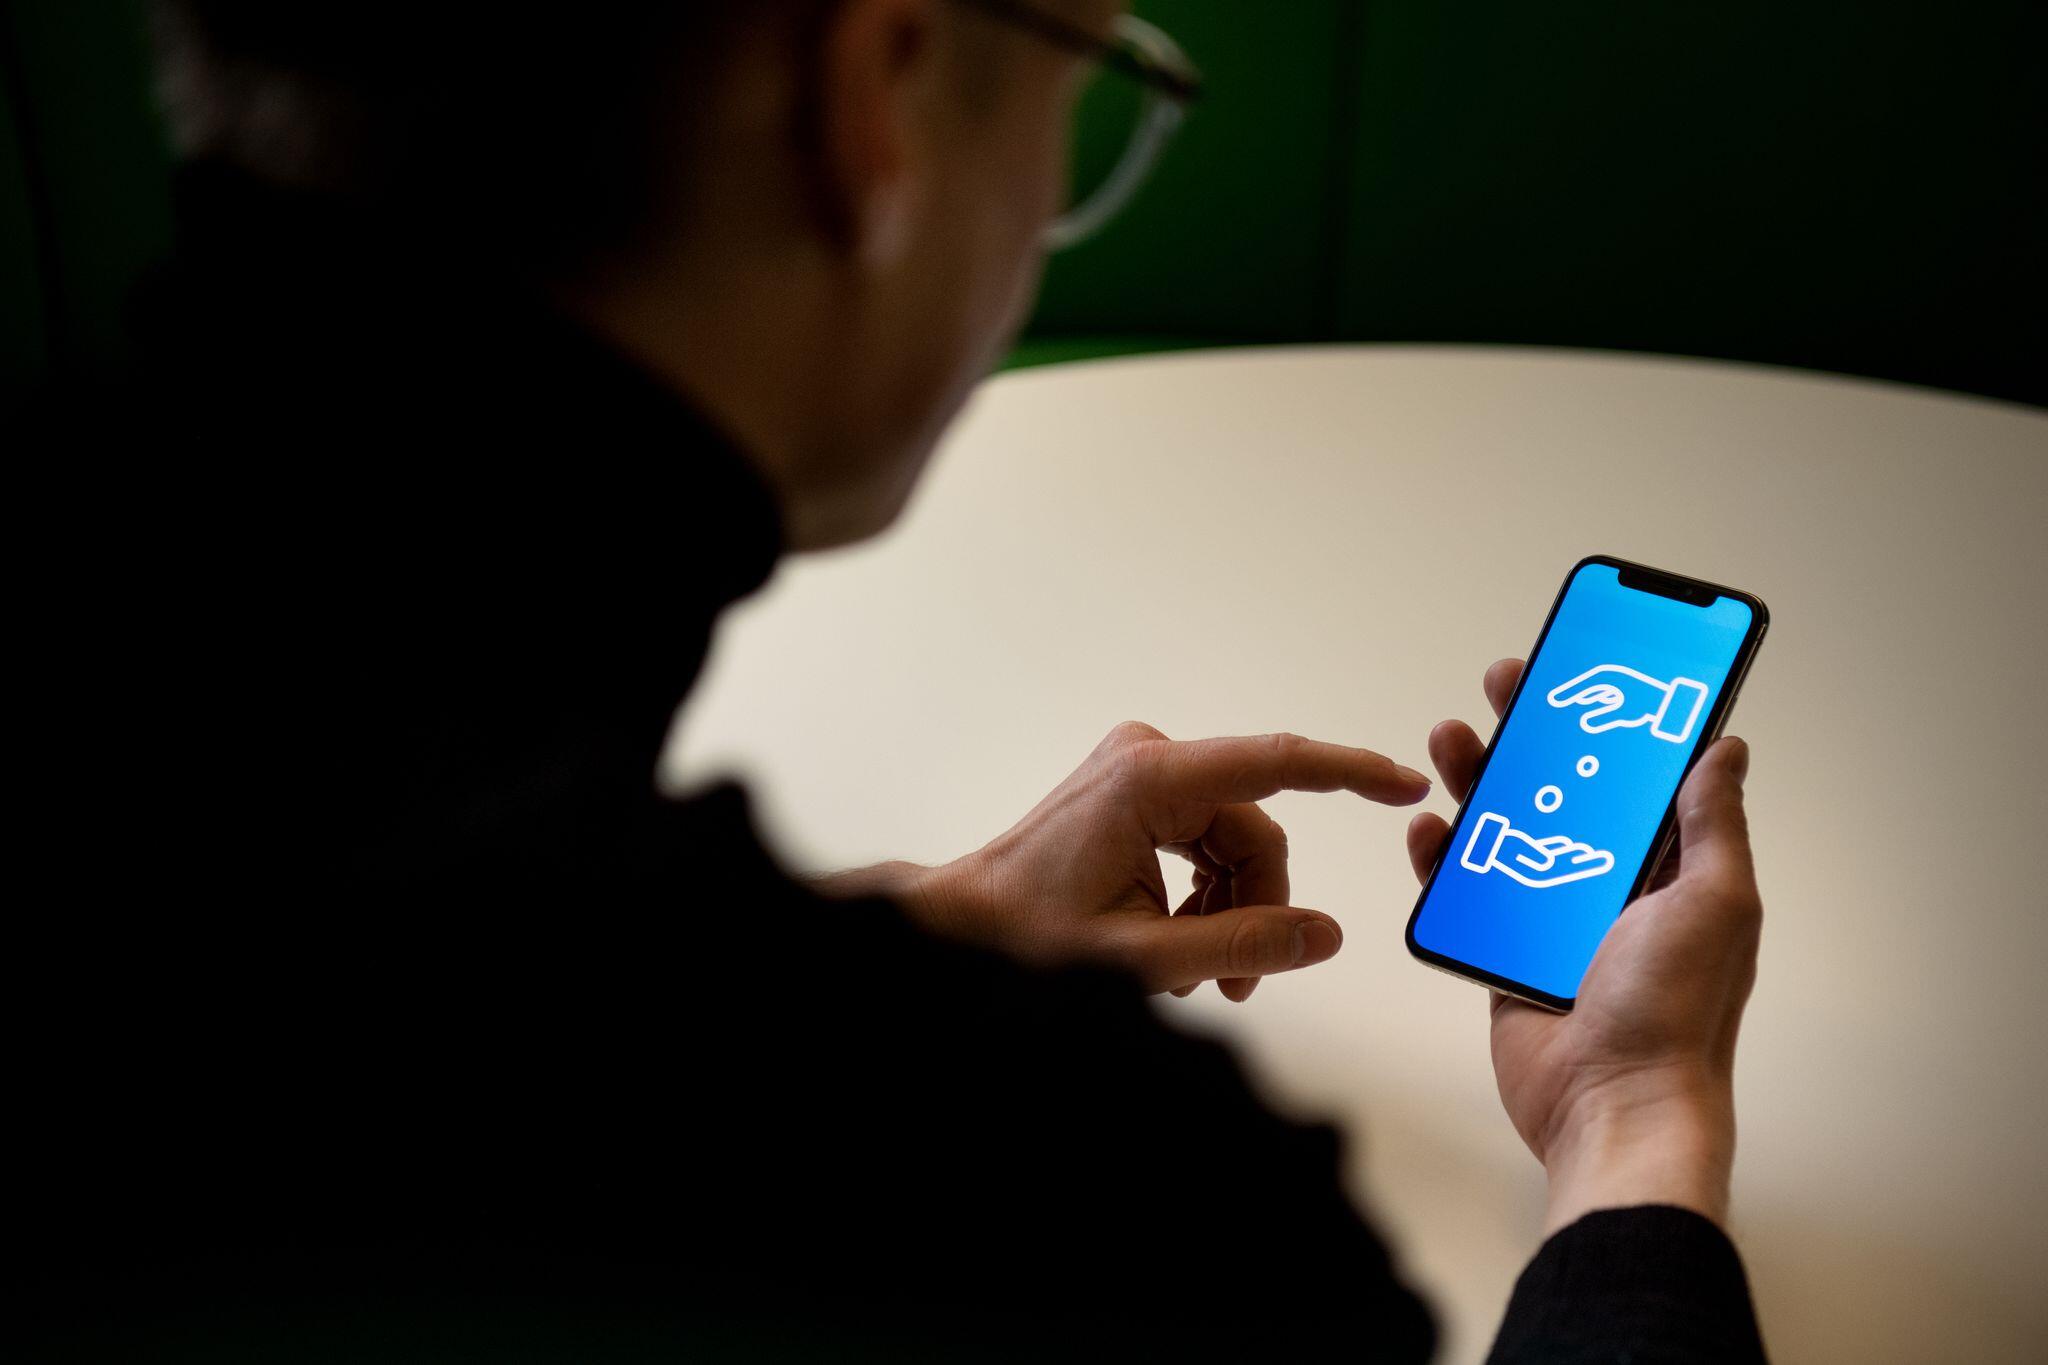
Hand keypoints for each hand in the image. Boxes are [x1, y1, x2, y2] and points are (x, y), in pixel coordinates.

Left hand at [892, 722, 1430, 1000]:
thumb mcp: (1144, 958)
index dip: (1351, 774)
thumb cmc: (1028, 936)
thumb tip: (1328, 934)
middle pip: (1256, 832)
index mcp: (1150, 778)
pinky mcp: (1135, 793)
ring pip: (1235, 845)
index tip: (1407, 786)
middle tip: (1237, 983)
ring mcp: (1141, 772)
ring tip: (1199, 974)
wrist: (963, 924)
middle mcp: (1150, 758)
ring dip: (1230, 910)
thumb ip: (1243, 944)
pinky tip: (1178, 943)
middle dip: (1258, 907)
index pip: (1277, 763)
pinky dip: (1206, 896)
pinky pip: (1205, 843)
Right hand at [1409, 660, 1761, 1231]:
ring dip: (1478, 779)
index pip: (1633, 774)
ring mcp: (1550, 921)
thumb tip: (1724, 747)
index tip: (1581, 668)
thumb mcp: (1715, 902)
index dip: (1606, 719)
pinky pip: (1463, 894)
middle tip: (1504, 682)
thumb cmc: (1675, 1013)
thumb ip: (1710, 823)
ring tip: (1451, 734)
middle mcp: (1608, 887)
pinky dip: (1442, 857)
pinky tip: (1429, 825)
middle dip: (1530, 732)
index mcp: (1667, 870)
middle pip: (1560, 788)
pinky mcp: (1501, 956)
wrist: (1612, 1106)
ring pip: (1504, 830)